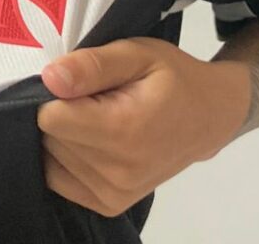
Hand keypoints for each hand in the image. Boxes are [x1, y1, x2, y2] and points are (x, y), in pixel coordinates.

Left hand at [37, 37, 249, 217]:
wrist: (208, 117)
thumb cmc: (172, 79)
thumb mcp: (136, 54)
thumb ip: (92, 65)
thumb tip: (49, 79)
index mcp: (123, 130)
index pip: (50, 118)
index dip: (59, 94)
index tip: (85, 85)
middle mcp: (118, 171)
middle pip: (51, 138)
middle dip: (64, 114)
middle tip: (99, 100)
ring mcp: (115, 193)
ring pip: (53, 158)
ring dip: (68, 137)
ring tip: (103, 120)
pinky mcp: (110, 205)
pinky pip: (59, 180)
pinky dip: (68, 159)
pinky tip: (94, 141)